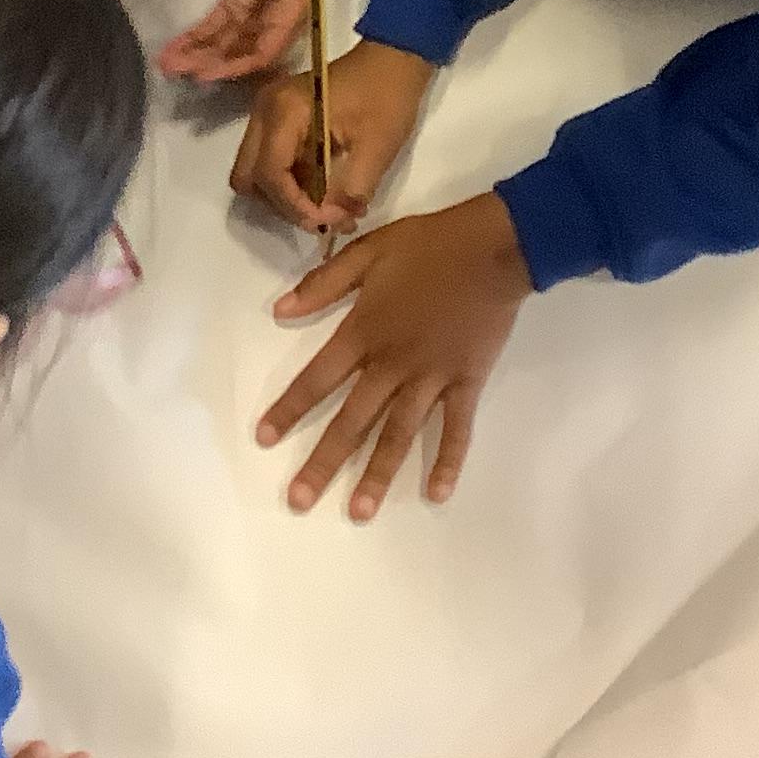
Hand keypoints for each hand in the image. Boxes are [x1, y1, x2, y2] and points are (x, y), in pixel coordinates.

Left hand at [162, 0, 365, 84]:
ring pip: (227, 37)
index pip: (261, 52)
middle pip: (239, 50)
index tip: (203, 75)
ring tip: (166, 63)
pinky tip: (180, 42)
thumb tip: (231, 19)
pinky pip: (222, 18)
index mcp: (289, 15)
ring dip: (198, 50)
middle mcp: (272, 18)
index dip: (232, 67)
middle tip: (171, 71)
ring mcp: (258, 6)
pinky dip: (201, 30)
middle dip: (206, 63)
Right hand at [230, 36, 432, 233]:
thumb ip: (351, 190)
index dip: (295, 206)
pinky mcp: (276, 122)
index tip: (328, 221)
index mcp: (285, 112)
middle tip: (322, 217)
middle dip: (283, 205)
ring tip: (327, 207)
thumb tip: (335, 220)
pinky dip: (291, 184)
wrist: (392, 60)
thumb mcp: (377, 147)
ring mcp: (266, 116)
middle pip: (249, 178)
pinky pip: (270, 163)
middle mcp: (264, 113)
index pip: (270, 174)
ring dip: (285, 197)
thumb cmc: (387, 97)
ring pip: (255, 174)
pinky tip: (323, 192)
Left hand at [257, 191, 528, 519]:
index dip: (289, 409)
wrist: (493, 248)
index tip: (265, 438)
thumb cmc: (428, 246)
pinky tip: (437, 494)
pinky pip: (456, 429)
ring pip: (398, 434)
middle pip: (352, 421)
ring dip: (377, 474)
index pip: (317, 379)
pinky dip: (448, 461)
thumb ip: (324, 284)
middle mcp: (392, 364)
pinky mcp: (466, 382)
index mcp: (365, 332)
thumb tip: (279, 310)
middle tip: (299, 500)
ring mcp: (431, 378)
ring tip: (358, 512)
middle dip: (323, 462)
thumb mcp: (368, 251)